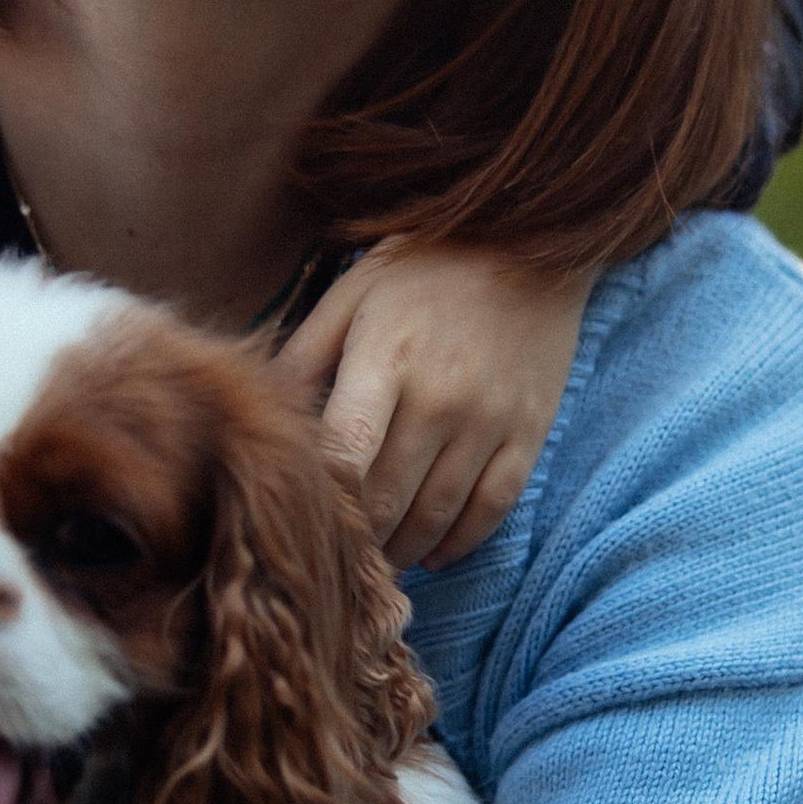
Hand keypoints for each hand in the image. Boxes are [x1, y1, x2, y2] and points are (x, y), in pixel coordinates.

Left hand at [279, 241, 594, 566]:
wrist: (536, 242)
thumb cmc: (426, 268)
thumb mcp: (353, 294)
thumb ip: (305, 357)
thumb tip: (266, 416)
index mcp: (386, 361)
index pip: (345, 451)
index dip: (324, 498)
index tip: (304, 517)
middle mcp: (441, 399)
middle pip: (386, 498)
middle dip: (355, 538)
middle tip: (330, 554)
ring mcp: (490, 421)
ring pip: (436, 515)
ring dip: (399, 549)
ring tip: (374, 561)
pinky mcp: (529, 433)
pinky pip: (492, 509)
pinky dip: (458, 542)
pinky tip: (431, 552)